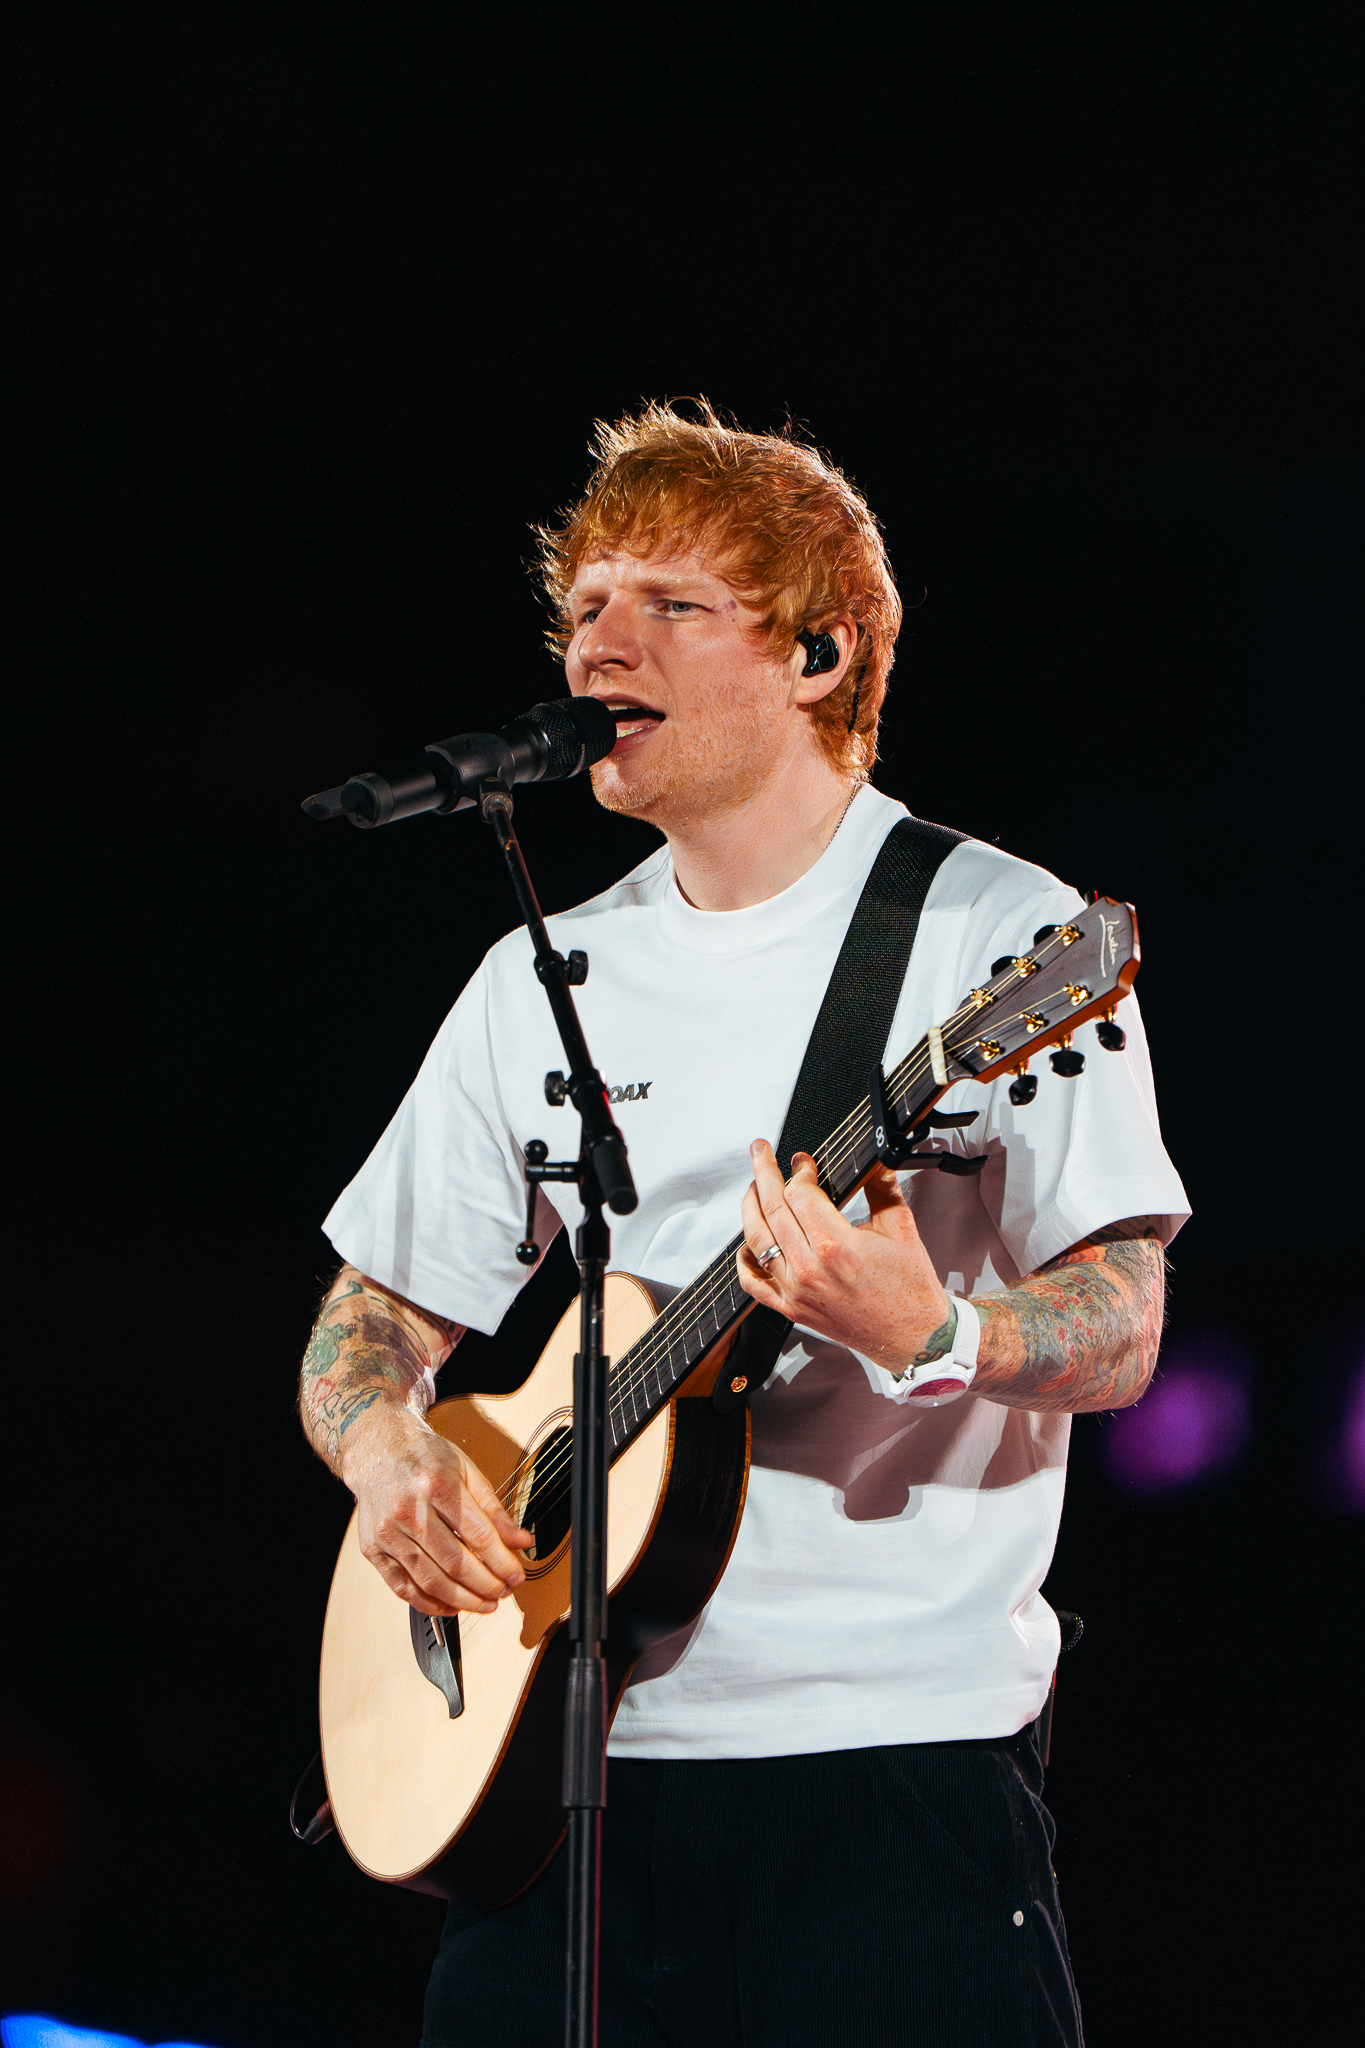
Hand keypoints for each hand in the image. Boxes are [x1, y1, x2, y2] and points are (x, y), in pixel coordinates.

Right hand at [339, 1403, 533, 1616]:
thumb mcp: (467, 1471)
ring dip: (462, 1600)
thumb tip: (521, 1541)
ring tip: (484, 1604)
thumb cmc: (425, 1458)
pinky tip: (450, 1606)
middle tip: (503, 1593)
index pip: (478, 1536)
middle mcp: (409, 1510)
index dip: (502, 1562)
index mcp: (437, 1485)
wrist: (378, 1449)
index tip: (517, 1576)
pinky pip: (402, 1586)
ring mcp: (388, 1532)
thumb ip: (494, 1509)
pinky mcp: (373, 1548)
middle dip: (486, 1585)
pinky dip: (428, 1603)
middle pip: (455, 1563)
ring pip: (430, 1580)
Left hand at [737, 1140, 954, 1373]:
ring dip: (750, 1207)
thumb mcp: (901, 1228)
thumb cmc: (910, 1288)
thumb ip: (882, 1187)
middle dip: (763, 1173)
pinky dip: (744, 1260)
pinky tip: (749, 1242)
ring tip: (754, 1187)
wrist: (913, 1337)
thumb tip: (874, 1158)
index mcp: (837, 1245)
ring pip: (757, 1240)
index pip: (800, 1194)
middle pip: (772, 1209)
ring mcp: (796, 1292)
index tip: (803, 1161)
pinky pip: (753, 1283)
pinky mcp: (792, 1310)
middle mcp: (810, 1269)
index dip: (799, 1170)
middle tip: (760, 1152)